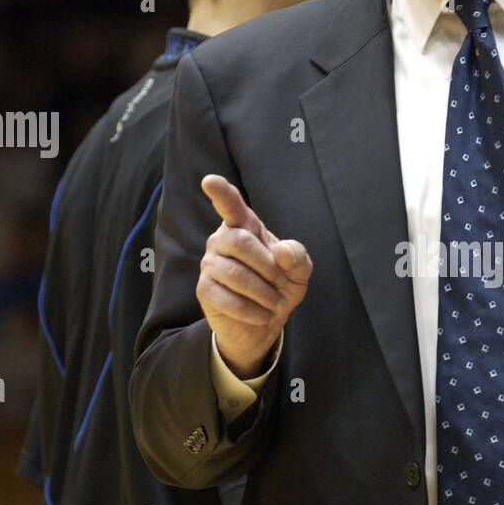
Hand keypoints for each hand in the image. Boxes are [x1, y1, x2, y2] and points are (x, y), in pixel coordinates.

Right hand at [198, 174, 312, 377]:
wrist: (264, 323)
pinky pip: (227, 299)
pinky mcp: (204, 290)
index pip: (231, 206)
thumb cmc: (279, 287)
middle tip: (281, 283)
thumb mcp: (299, 271)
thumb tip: (282, 251)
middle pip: (239, 241)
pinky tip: (262, 314)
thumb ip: (297, 256)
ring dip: (263, 293)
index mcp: (245, 227)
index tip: (210, 181)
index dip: (222, 194)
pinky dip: (253, 310)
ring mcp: (209, 264)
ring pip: (234, 273)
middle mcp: (222, 240)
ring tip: (275, 302)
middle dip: (267, 266)